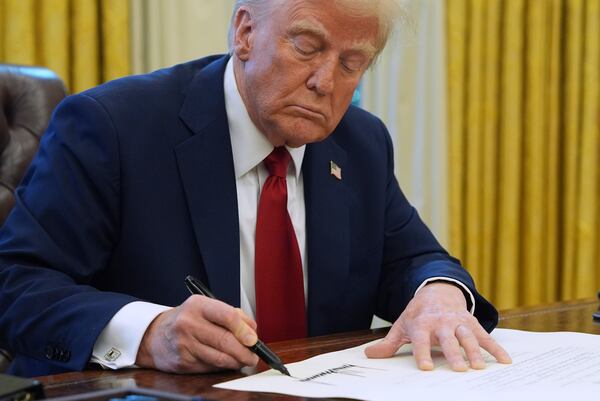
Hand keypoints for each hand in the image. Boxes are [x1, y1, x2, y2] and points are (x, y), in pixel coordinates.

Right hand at [136, 295, 258, 372]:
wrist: (155, 336)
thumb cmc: (186, 320)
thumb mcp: (205, 308)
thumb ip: (231, 315)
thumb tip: (251, 330)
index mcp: (198, 305)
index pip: (227, 316)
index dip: (244, 329)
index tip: (254, 339)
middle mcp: (189, 323)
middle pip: (225, 340)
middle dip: (244, 351)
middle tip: (254, 355)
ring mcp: (184, 344)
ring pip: (219, 358)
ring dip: (237, 361)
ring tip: (244, 360)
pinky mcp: (183, 362)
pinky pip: (210, 367)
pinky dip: (222, 366)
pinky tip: (226, 362)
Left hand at [365, 282, 511, 370]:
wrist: (437, 290)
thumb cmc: (418, 314)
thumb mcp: (402, 325)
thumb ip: (389, 343)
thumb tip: (369, 354)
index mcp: (422, 324)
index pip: (421, 340)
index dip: (423, 353)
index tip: (427, 367)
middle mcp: (441, 322)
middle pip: (448, 339)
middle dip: (453, 353)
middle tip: (459, 369)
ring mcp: (458, 321)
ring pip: (467, 336)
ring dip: (474, 351)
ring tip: (479, 367)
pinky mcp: (472, 322)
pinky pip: (485, 336)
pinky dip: (495, 347)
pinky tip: (505, 360)